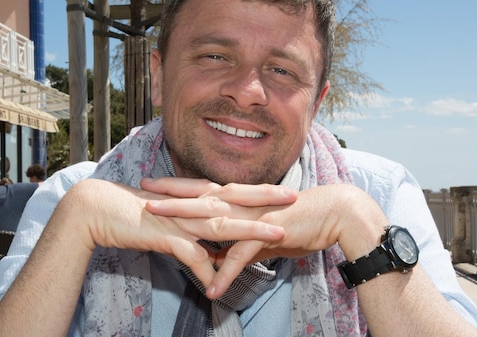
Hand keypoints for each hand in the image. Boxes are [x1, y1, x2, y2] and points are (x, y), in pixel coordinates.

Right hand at [61, 178, 293, 294]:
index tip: (286, 190)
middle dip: (267, 199)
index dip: (261, 190)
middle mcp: (193, 205)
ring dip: (250, 230)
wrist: (98, 210)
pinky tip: (221, 279)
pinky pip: (190, 254)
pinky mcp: (165, 235)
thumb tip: (211, 256)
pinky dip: (206, 267)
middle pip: (236, 200)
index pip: (235, 191)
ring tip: (277, 233)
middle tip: (295, 197)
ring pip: (222, 224)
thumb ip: (194, 238)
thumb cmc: (135, 214)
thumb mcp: (171, 224)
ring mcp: (181, 219)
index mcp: (196, 198)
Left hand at [142, 178, 388, 297]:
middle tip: (143, 197)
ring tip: (161, 232)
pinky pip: (240, 257)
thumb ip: (240, 243)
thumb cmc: (300, 217)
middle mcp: (242, 203)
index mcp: (241, 198)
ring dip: (186, 226)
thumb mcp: (264, 229)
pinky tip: (211, 290)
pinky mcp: (266, 233)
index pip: (202, 189)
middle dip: (170, 198)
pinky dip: (225, 274)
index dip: (177, 187)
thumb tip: (223, 257)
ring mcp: (252, 217)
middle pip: (199, 199)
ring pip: (213, 222)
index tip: (153, 185)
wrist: (332, 213)